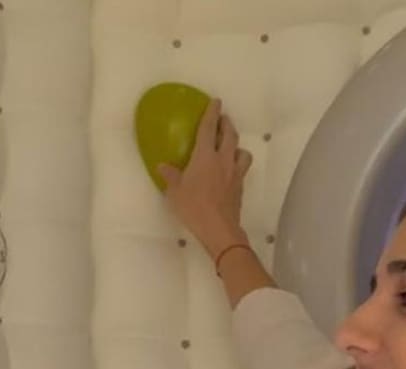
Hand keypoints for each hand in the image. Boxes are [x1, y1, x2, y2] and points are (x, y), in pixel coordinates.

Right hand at [157, 99, 253, 257]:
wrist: (219, 228)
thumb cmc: (194, 207)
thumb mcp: (176, 191)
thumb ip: (171, 176)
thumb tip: (163, 166)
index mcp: (205, 156)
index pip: (209, 129)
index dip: (212, 113)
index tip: (216, 102)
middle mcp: (223, 160)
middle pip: (230, 135)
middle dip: (227, 124)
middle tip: (223, 118)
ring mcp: (235, 173)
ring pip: (242, 151)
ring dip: (237, 144)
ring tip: (231, 146)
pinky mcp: (240, 186)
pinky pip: (242, 167)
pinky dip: (238, 162)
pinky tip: (231, 168)